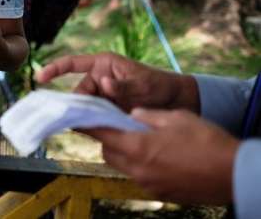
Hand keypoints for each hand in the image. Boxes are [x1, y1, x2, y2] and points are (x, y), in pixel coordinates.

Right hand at [36, 52, 198, 112]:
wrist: (176, 102)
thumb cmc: (159, 86)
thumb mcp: (143, 85)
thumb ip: (123, 86)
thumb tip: (104, 84)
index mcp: (103, 64)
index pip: (73, 63)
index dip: (55, 69)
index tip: (40, 78)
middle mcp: (99, 78)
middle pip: (79, 93)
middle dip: (78, 106)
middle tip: (79, 120)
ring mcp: (103, 94)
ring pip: (85, 107)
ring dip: (88, 117)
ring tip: (95, 127)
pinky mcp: (107, 109)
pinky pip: (94, 116)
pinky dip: (95, 123)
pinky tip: (98, 131)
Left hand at [86, 109, 237, 203]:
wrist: (234, 173)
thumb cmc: (207, 142)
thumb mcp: (175, 117)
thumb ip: (147, 116)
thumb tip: (131, 116)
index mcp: (137, 148)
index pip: (100, 135)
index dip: (86, 125)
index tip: (75, 117)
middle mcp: (138, 169)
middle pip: (108, 153)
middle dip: (108, 139)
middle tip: (118, 126)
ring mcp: (149, 184)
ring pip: (124, 166)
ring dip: (125, 153)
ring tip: (143, 140)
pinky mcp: (161, 193)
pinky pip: (141, 177)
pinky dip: (141, 165)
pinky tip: (159, 156)